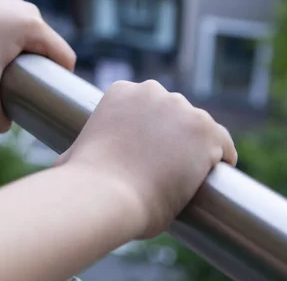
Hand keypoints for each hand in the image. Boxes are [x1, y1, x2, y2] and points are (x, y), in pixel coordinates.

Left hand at [0, 0, 75, 132]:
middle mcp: (29, 11)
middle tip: (24, 88)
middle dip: (42, 69)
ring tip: (10, 73)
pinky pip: (18, 27)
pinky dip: (14, 43)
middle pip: (50, 48)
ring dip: (28, 56)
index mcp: (34, 27)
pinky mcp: (0, 3)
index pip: (65, 57)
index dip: (61, 79)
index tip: (46, 95)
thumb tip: (3, 129)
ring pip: (34, 37)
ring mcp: (14, 4)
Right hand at [55, 80, 236, 238]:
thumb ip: (77, 152)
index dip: (151, 129)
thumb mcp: (75, 156)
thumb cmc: (85, 183)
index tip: (151, 150)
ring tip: (191, 174)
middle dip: (173, 135)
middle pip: (174, 112)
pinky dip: (223, 157)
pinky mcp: (206, 130)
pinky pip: (223, 143)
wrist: (104, 195)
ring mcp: (181, 109)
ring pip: (198, 126)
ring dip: (196, 147)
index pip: (147, 105)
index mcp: (120, 92)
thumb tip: (63, 167)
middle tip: (169, 166)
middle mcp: (152, 91)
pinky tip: (220, 171)